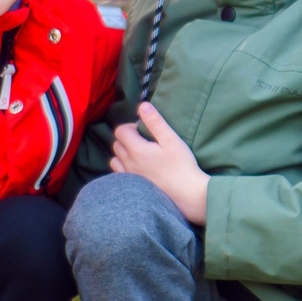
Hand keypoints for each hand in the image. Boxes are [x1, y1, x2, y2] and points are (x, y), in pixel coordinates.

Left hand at [109, 101, 209, 224]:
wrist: (186, 194)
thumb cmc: (182, 165)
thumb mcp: (171, 140)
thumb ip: (156, 122)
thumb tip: (142, 106)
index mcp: (136, 149)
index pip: (120, 131)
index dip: (130, 126)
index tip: (143, 129)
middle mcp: (128, 163)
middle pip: (116, 144)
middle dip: (126, 138)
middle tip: (143, 140)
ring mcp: (129, 177)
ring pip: (115, 160)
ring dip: (122, 153)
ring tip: (138, 154)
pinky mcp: (133, 188)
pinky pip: (119, 175)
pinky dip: (123, 168)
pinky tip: (136, 169)